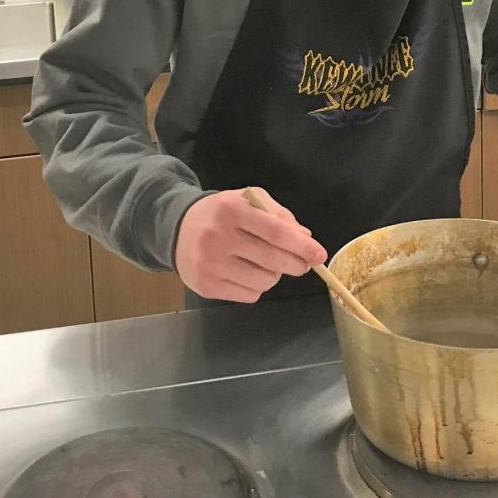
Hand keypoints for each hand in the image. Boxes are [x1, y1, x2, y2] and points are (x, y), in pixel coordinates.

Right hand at [175, 187, 327, 301]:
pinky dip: (257, 287)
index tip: (319, 254)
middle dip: (296, 264)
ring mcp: (210, 264)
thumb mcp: (248, 201)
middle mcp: (219, 237)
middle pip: (271, 259)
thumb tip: (305, 238)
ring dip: (274, 275)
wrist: (178, 228)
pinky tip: (247, 272)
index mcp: (232, 210)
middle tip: (302, 264)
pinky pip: (248, 296)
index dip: (301, 245)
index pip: (275, 231)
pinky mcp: (206, 286)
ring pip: (263, 281)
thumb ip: (278, 215)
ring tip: (265, 264)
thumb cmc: (222, 213)